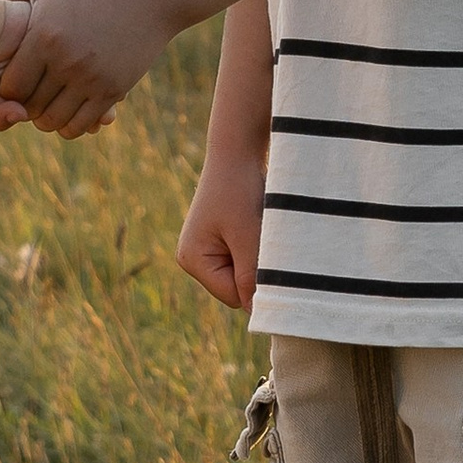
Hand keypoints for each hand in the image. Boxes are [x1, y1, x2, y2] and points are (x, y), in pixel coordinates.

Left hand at [0, 0, 176, 136]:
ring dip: (46, 119)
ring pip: (54, 121)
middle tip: (28, 97)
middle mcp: (66, 61)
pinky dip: (70, 125)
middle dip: (25, 106)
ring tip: (46, 105)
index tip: (13, 82)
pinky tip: (69, 110)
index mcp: (44, 35)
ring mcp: (92, 78)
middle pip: (31, 106)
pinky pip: (81, 125)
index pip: (11, 86)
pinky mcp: (114, 90)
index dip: (7, 89)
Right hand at [175, 147, 265, 309]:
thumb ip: (250, 277)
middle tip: (263, 236)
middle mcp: (193, 257)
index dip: (256, 282)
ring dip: (258, 255)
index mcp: (192, 260)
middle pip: (237, 287)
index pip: (234, 296)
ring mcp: (206, 247)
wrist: (237, 151)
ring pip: (244, 271)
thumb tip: (258, 312)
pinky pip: (245, 256)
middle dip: (256, 267)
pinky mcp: (220, 237)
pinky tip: (256, 222)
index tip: (270, 255)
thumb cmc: (240, 191)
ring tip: (258, 226)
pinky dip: (257, 245)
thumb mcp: (248, 238)